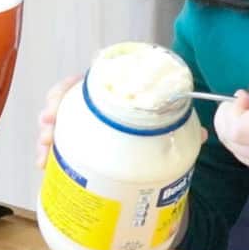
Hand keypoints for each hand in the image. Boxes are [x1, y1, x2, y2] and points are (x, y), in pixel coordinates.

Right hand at [35, 74, 209, 168]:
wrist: (155, 142)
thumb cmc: (157, 121)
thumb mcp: (167, 121)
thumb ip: (182, 125)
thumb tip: (204, 134)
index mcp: (112, 91)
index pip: (84, 82)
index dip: (66, 90)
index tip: (58, 102)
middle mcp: (95, 105)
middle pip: (64, 102)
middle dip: (52, 114)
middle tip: (48, 129)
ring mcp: (85, 125)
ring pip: (58, 124)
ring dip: (47, 136)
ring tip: (44, 154)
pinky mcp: (80, 145)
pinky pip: (61, 146)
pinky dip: (50, 156)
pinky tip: (45, 167)